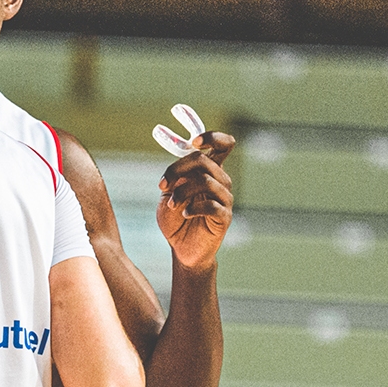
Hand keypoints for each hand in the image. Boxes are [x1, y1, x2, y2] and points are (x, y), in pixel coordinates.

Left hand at [157, 133, 234, 273]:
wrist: (181, 249)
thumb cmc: (175, 219)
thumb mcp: (167, 194)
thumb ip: (173, 178)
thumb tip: (177, 170)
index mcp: (209, 171)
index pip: (223, 145)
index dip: (212, 137)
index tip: (194, 141)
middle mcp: (221, 181)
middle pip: (204, 160)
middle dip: (177, 169)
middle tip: (162, 185)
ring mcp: (225, 199)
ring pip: (206, 181)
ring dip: (182, 191)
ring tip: (171, 205)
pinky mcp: (225, 217)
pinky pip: (212, 206)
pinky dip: (193, 208)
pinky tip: (185, 214)